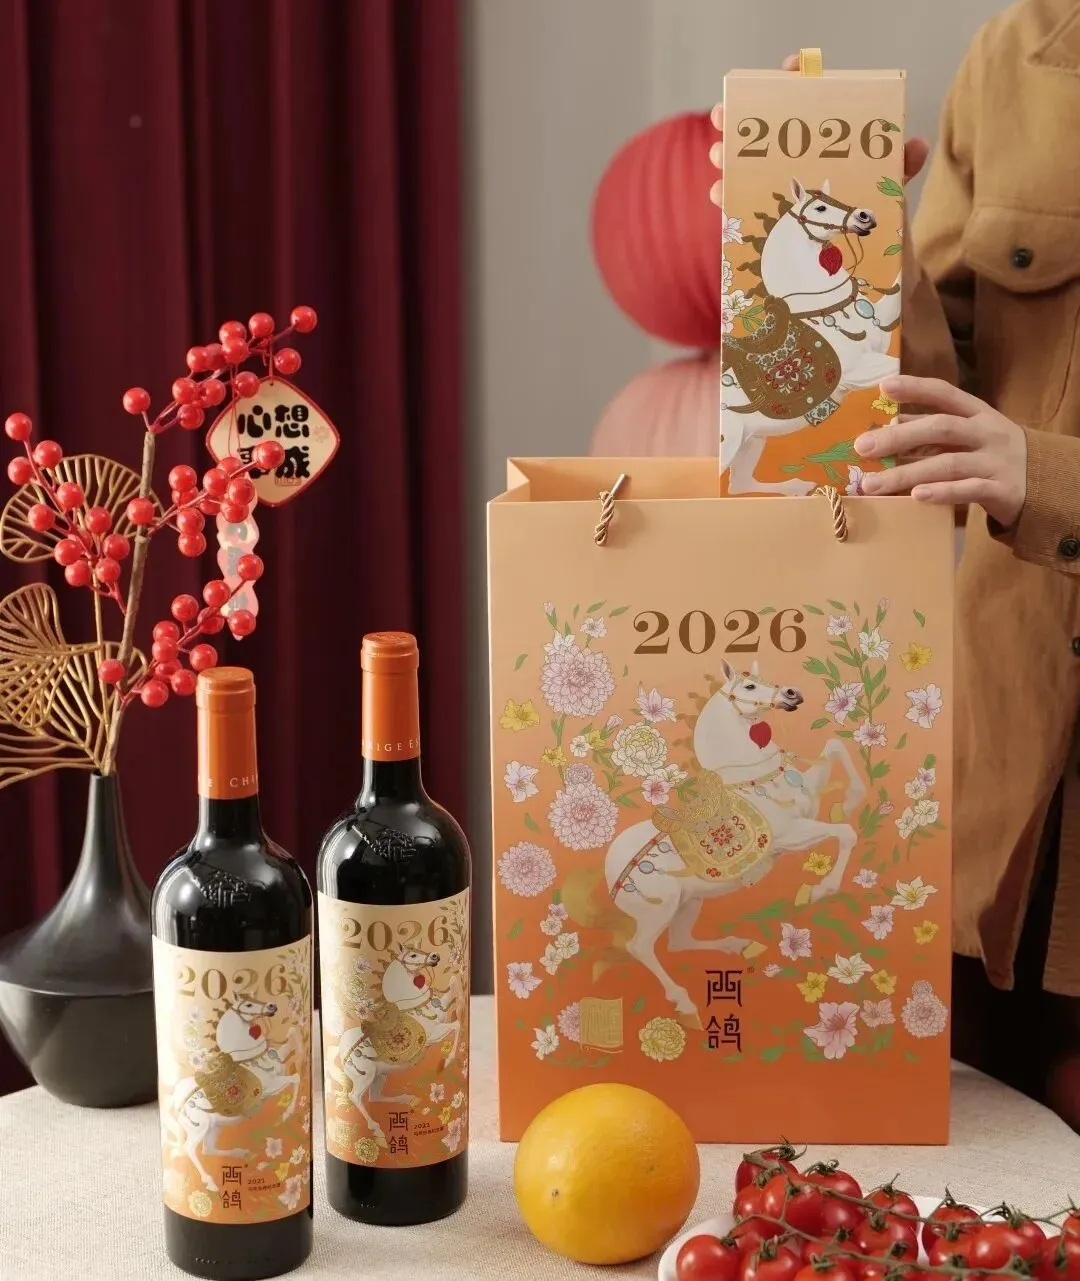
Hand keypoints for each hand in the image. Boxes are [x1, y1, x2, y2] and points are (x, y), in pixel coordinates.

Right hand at [709, 54, 929, 207]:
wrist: (879, 268)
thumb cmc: (885, 221)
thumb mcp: (892, 188)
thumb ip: (901, 166)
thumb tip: (914, 146)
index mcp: (829, 144)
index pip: (810, 99)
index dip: (796, 78)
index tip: (788, 71)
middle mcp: (801, 160)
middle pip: (766, 131)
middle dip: (740, 120)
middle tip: (724, 117)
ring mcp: (784, 189)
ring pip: (747, 164)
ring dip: (728, 156)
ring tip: (719, 157)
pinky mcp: (775, 221)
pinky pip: (745, 203)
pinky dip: (730, 197)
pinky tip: (721, 194)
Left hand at [855, 375, 1027, 527]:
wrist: (1044, 482)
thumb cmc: (991, 453)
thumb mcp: (967, 434)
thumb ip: (930, 430)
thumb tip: (886, 426)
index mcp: (976, 413)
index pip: (945, 394)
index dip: (916, 388)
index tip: (884, 386)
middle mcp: (986, 432)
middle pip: (941, 428)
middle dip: (900, 436)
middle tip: (863, 447)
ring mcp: (995, 461)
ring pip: (949, 463)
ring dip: (907, 474)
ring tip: (873, 484)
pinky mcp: (1002, 490)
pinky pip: (969, 490)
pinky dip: (942, 492)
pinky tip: (916, 497)